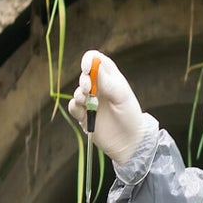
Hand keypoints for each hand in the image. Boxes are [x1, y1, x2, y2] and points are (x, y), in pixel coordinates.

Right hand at [68, 50, 153, 164]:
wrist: (129, 142)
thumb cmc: (130, 116)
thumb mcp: (121, 97)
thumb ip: (108, 82)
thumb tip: (94, 66)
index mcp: (110, 78)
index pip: (96, 60)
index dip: (88, 60)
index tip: (87, 68)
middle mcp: (99, 88)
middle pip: (84, 75)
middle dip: (83, 80)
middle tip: (88, 89)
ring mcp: (90, 101)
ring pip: (77, 91)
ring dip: (78, 94)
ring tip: (86, 101)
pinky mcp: (84, 115)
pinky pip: (73, 107)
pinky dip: (75, 107)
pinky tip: (83, 112)